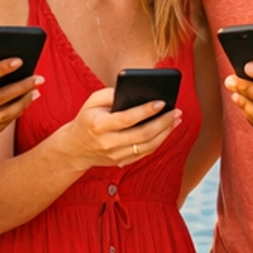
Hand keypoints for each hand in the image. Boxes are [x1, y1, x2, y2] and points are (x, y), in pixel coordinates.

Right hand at [52, 86, 183, 171]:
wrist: (74, 149)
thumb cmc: (87, 119)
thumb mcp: (91, 102)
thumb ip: (110, 93)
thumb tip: (135, 90)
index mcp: (99, 126)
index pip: (127, 119)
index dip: (145, 111)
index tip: (161, 102)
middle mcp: (108, 143)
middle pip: (142, 134)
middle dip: (163, 122)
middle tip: (177, 111)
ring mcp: (116, 155)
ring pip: (147, 146)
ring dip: (165, 133)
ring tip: (176, 119)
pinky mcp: (122, 162)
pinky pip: (145, 153)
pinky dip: (159, 141)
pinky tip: (167, 130)